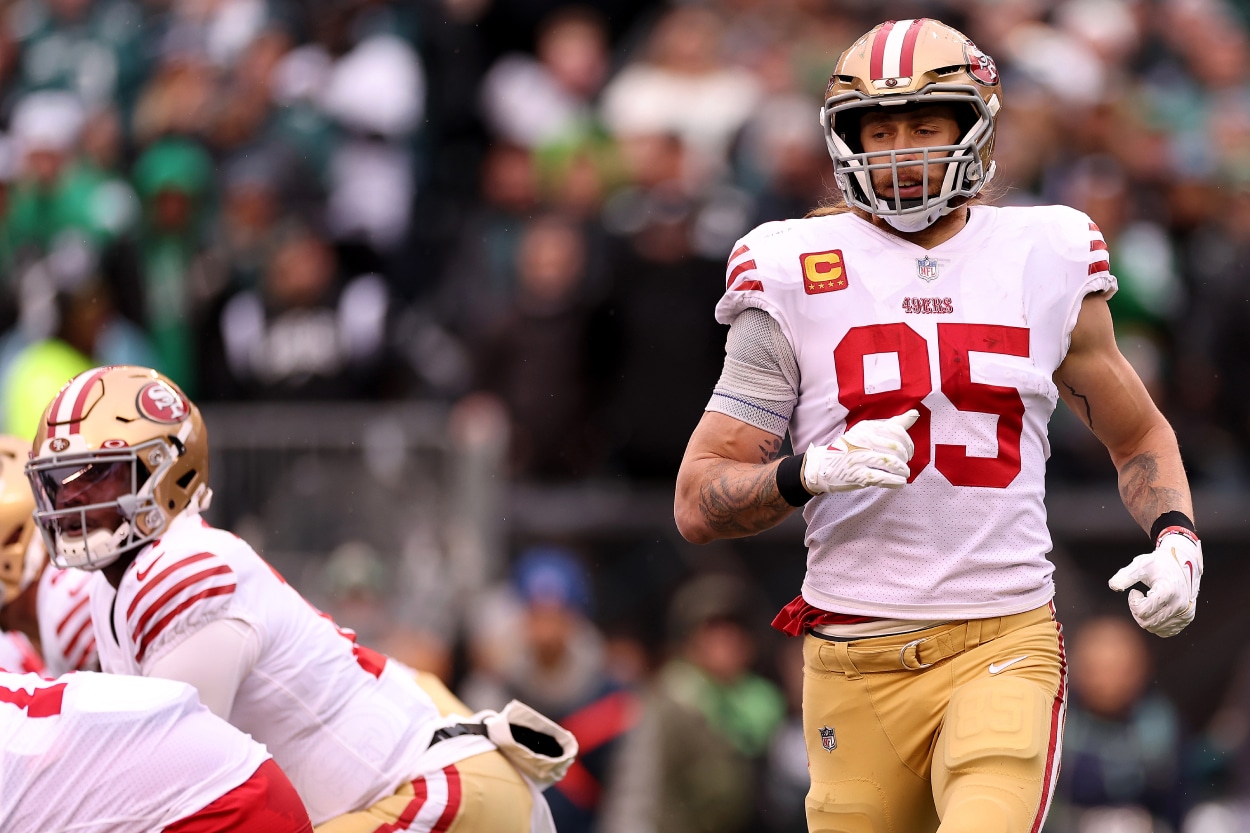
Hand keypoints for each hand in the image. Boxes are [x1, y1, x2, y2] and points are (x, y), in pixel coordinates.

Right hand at [801, 410, 918, 493]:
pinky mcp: (857, 475)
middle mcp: (862, 441)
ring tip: (903, 474)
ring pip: (891, 463)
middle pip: (896, 448)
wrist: (821, 466)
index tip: (909, 452)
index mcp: (866, 428)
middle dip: (906, 458)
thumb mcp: (867, 432)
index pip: (897, 431)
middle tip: (904, 464)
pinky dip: (896, 482)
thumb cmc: (848, 448)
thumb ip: (892, 424)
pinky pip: (883, 478)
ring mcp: (859, 458)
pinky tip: (899, 483)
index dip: (909, 443)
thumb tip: (915, 414)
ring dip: (903, 471)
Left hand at [1107, 532, 1201, 637]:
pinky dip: (1156, 623)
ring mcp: (1185, 613)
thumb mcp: (1140, 565)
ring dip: (1145, 617)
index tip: (1135, 592)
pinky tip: (1156, 609)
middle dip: (1137, 611)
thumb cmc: (1158, 564)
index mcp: (1169, 591)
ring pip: (1154, 628)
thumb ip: (1126, 576)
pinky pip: (1165, 632)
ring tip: (1149, 602)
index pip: (1141, 611)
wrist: (1182, 563)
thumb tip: (1113, 586)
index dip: (1133, 602)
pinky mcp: (1186, 619)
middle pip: (1146, 622)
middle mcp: (1180, 605)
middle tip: (1139, 598)